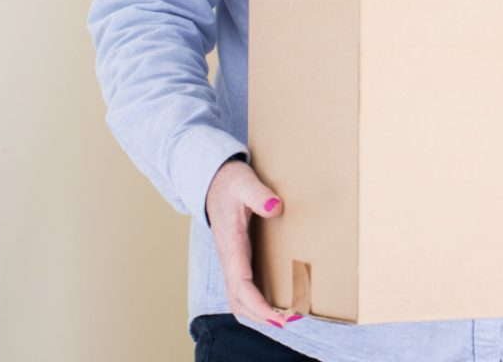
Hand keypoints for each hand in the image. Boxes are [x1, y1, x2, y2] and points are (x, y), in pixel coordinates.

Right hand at [207, 159, 300, 328]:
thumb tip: (275, 208)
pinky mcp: (237, 258)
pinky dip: (256, 302)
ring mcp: (232, 260)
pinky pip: (243, 288)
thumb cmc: (230, 183)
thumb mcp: (244, 183)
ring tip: (285, 319)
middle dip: (261, 316)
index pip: (241, 285)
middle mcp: (229, 258)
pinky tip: (275, 304)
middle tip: (290, 322)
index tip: (278, 317)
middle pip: (238, 300)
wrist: (213, 180)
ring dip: (257, 313)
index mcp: (231, 244)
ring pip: (238, 298)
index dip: (259, 305)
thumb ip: (259, 194)